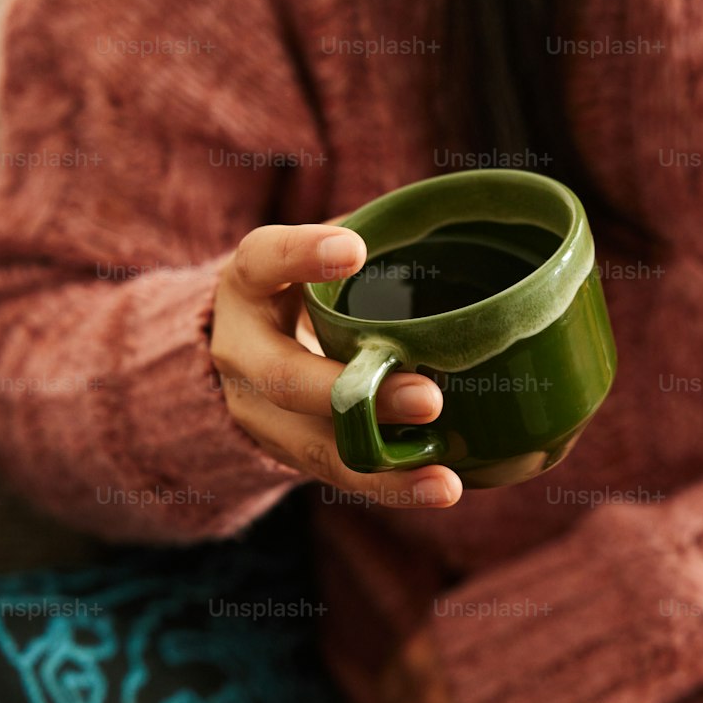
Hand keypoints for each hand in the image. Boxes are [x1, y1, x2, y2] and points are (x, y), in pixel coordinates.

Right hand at [211, 223, 462, 508]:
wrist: (246, 349)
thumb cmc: (304, 285)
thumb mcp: (315, 254)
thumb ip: (368, 238)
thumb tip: (461, 214)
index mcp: (248, 283)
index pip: (264, 260)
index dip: (303, 255)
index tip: (354, 248)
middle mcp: (242, 352)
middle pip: (287, 379)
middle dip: (357, 393)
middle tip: (429, 397)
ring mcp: (260, 413)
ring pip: (315, 447)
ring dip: (383, 465)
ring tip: (444, 479)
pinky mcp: (290, 453)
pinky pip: (339, 476)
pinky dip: (392, 487)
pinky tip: (440, 488)